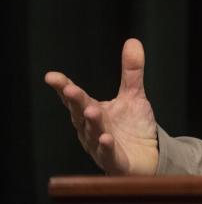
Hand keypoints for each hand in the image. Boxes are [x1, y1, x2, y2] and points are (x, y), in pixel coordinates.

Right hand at [45, 38, 158, 175]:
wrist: (148, 157)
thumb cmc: (134, 128)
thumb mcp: (134, 96)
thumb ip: (131, 72)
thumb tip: (133, 41)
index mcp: (92, 112)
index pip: (75, 98)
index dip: (64, 87)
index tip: (52, 76)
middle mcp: (91, 129)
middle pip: (81, 114)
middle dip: (76, 102)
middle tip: (70, 89)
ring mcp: (101, 146)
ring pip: (92, 133)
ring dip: (92, 122)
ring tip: (92, 110)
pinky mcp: (115, 162)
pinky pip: (108, 154)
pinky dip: (106, 147)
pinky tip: (105, 138)